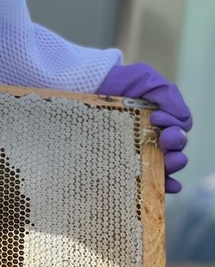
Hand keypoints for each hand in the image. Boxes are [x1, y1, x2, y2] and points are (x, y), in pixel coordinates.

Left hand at [97, 63, 191, 192]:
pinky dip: (162, 185)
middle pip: (175, 150)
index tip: (155, 117)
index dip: (174, 125)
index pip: (179, 128)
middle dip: (176, 147)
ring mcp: (137, 153)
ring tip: (168, 163)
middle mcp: (152, 137)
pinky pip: (145, 179)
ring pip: (164, 166)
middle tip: (165, 140)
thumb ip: (167, 94)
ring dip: (173, 167)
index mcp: (160, 119)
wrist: (84, 89)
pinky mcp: (121, 165)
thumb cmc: (115, 84)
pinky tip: (170, 187)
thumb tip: (181, 120)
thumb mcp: (144, 79)